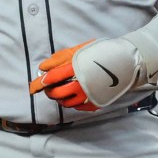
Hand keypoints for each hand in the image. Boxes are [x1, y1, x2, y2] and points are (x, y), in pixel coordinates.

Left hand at [29, 36, 157, 110]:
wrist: (124, 61)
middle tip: (46, 89)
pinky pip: (78, 107)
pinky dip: (72, 103)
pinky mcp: (96, 103)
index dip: (39, 83)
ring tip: (58, 92)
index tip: (33, 86)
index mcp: (76, 68)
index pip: (52, 78)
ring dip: (59, 98)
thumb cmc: (100, 53)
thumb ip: (59, 58)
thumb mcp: (78, 50)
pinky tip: (72, 96)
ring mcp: (89, 95)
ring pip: (67, 103)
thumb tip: (43, 67)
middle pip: (57, 93)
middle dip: (48, 92)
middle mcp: (82, 84)